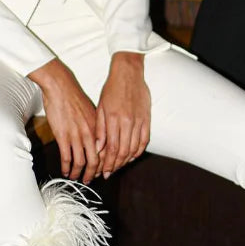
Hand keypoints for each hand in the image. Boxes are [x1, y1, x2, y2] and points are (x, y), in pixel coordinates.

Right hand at [27, 59, 100, 182]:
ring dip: (78, 174)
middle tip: (89, 180)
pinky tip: (65, 171)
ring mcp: (76, 136)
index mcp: (98, 128)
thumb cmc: (75, 97)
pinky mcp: (63, 136)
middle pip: (95, 161)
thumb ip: (96, 128)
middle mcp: (90, 134)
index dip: (104, 165)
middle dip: (92, 174)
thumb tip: (99, 142)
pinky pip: (66, 157)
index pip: (105, 152)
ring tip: (76, 178)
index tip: (101, 172)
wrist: (61, 86)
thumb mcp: (92, 112)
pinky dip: (66, 167)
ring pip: (80, 162)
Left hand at [95, 53, 150, 178]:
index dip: (107, 163)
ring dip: (126, 160)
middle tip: (109, 173)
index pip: (112, 148)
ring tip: (119, 166)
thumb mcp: (100, 107)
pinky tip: (133, 156)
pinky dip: (139, 150)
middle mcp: (128, 122)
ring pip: (134, 148)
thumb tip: (98, 147)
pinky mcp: (147, 119)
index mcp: (114, 119)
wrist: (128, 72)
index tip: (103, 171)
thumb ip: (100, 128)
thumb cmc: (112, 88)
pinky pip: (144, 140)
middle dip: (115, 165)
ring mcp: (139, 121)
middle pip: (123, 152)